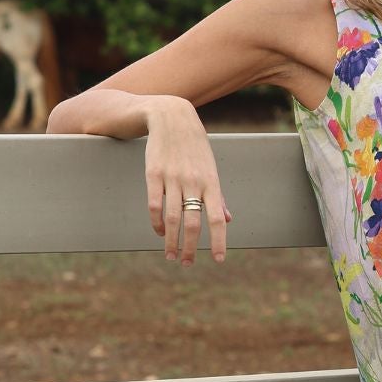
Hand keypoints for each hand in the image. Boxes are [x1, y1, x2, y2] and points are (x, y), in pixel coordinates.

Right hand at [144, 97, 232, 264]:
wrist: (171, 117)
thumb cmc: (195, 147)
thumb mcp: (210, 168)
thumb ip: (218, 196)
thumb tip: (228, 220)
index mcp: (211, 183)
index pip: (217, 218)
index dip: (219, 241)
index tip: (218, 260)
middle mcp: (193, 182)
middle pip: (193, 223)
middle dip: (190, 248)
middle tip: (187, 264)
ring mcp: (173, 178)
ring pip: (172, 218)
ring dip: (171, 241)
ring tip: (171, 255)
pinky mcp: (153, 174)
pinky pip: (155, 204)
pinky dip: (156, 222)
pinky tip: (159, 232)